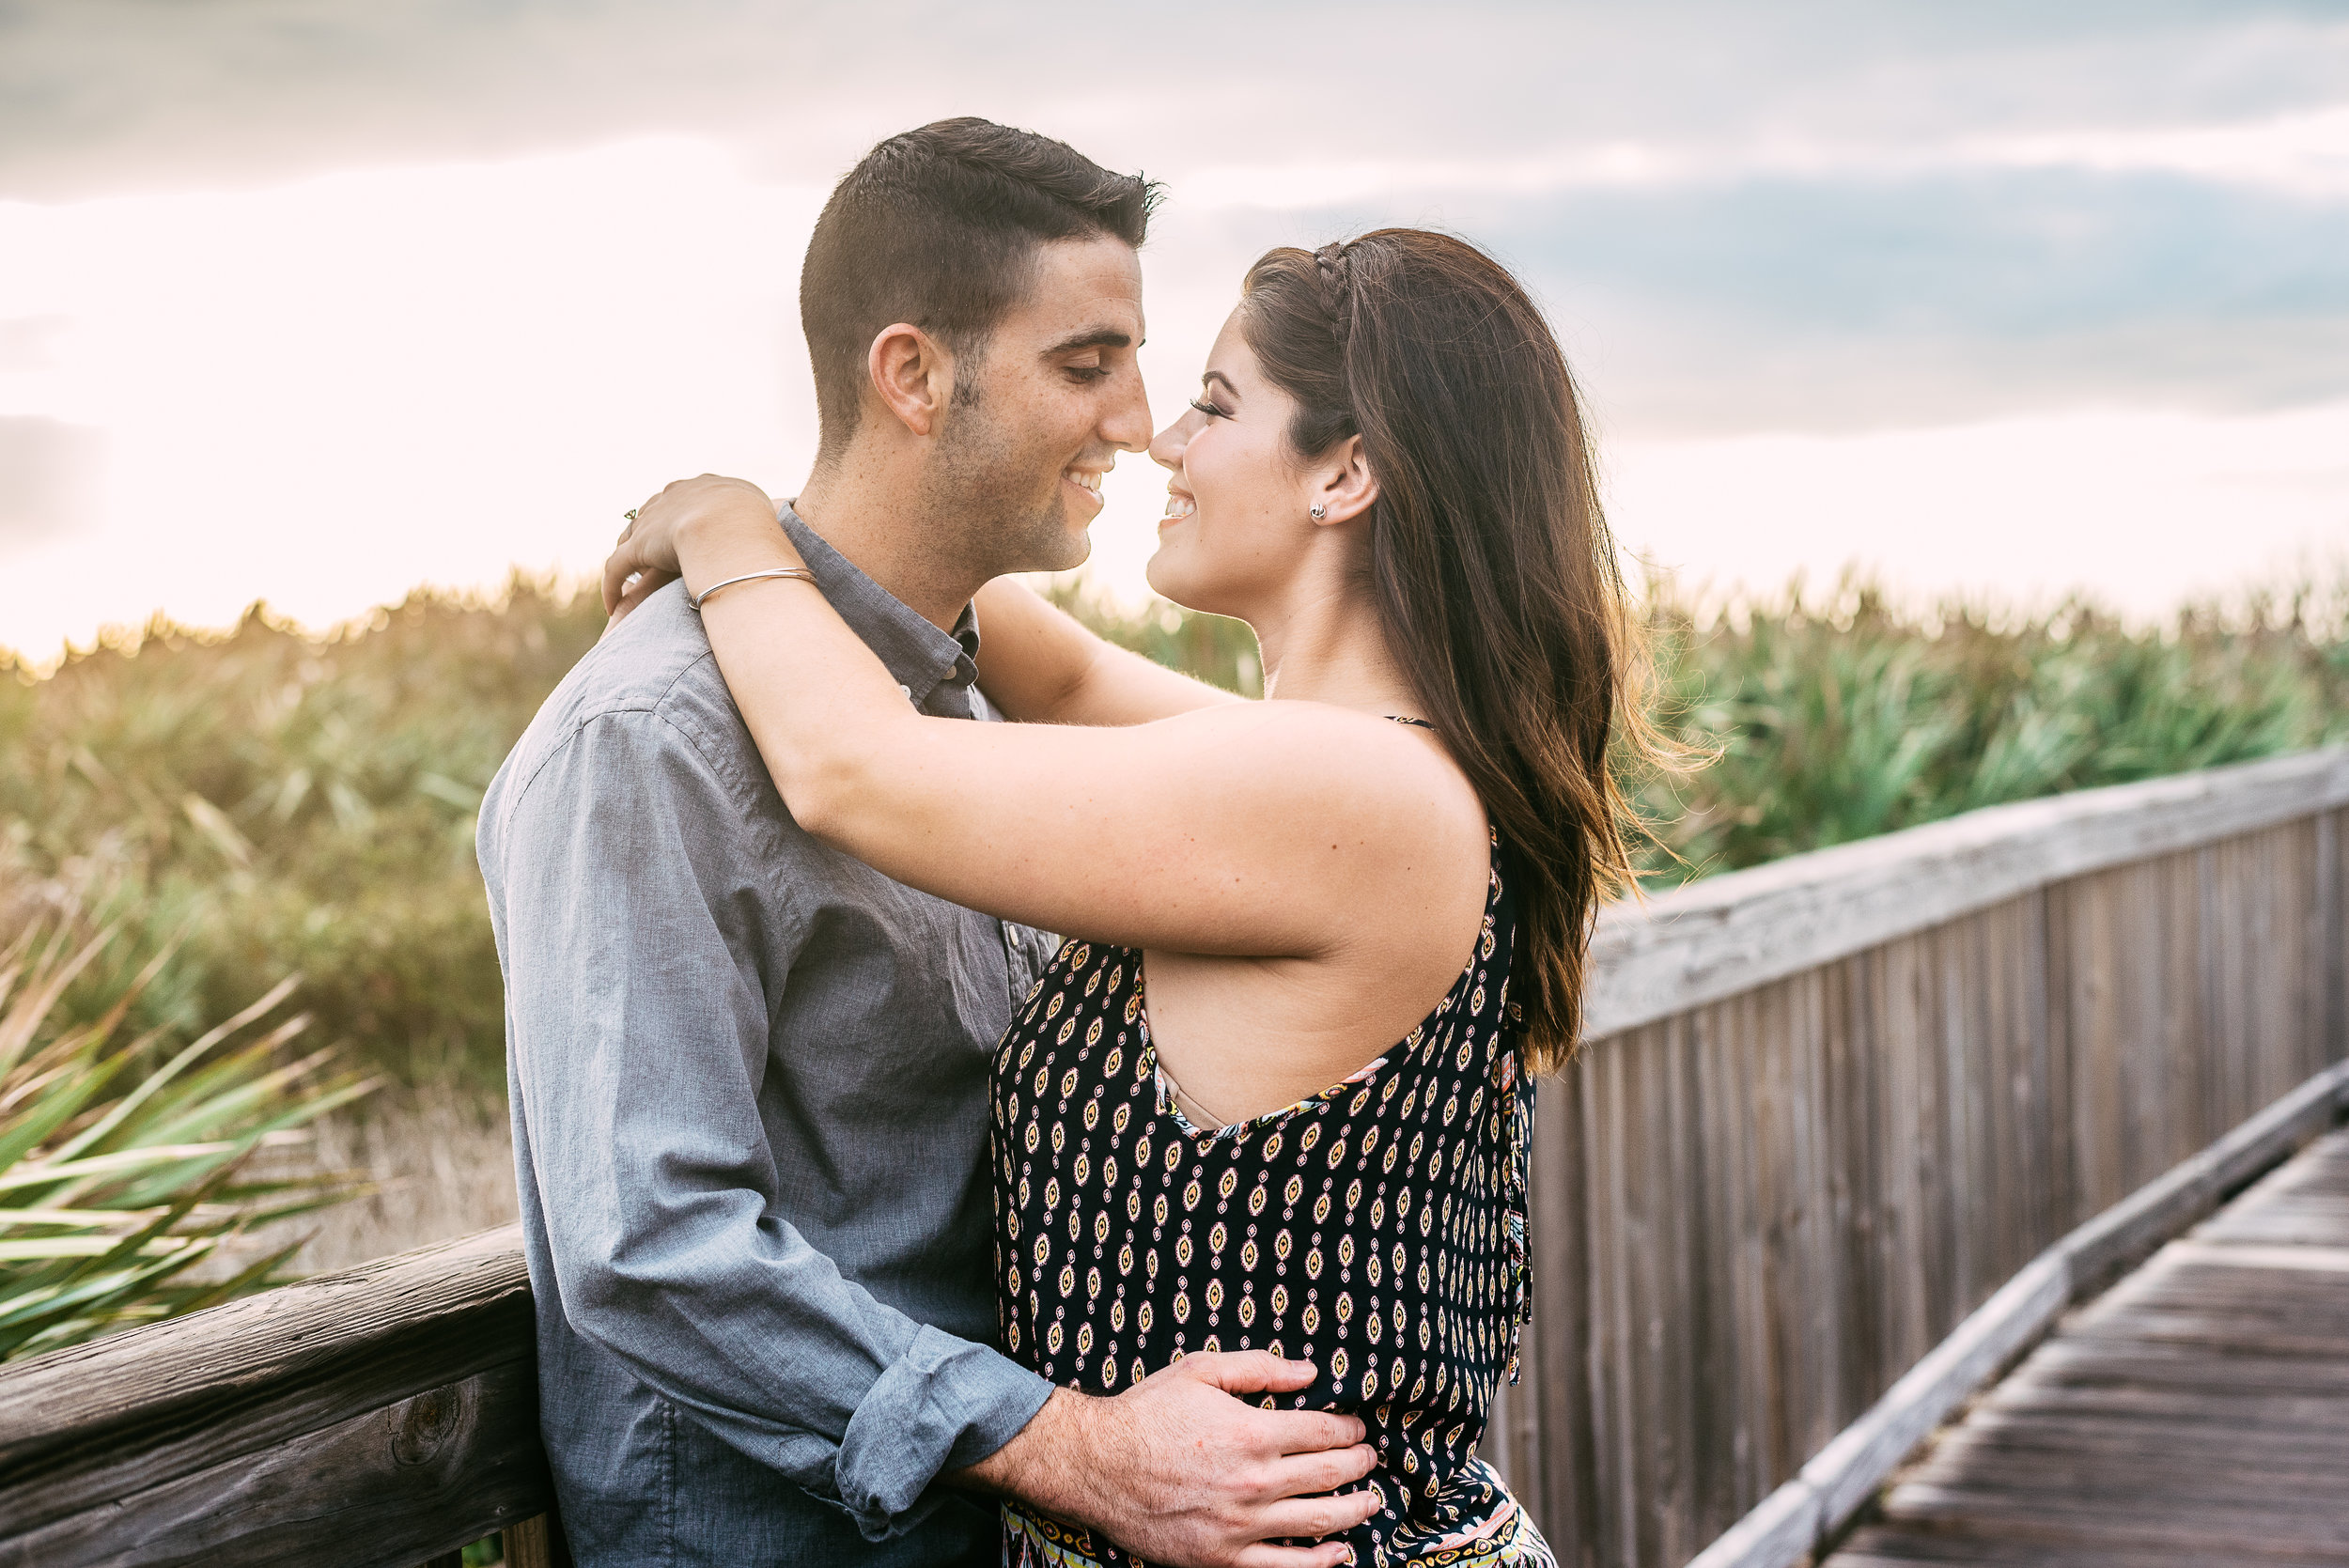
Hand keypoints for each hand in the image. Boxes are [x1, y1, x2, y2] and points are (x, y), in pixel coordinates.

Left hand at [602, 474, 781, 625]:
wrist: (730, 528)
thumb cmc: (761, 528)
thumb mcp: (769, 517)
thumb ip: (764, 527)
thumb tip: (777, 545)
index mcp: (706, 486)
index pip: (686, 498)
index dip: (684, 518)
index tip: (687, 537)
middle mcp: (674, 495)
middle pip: (654, 513)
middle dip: (652, 533)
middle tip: (654, 558)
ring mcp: (654, 520)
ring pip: (632, 538)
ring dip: (631, 558)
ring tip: (633, 581)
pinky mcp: (639, 546)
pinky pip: (617, 567)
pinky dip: (612, 586)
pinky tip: (612, 605)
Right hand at [955, 1353, 1381, 1567]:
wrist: (1096, 1466)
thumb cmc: (1146, 1414)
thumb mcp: (1200, 1371)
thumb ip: (1259, 1367)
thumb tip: (1311, 1372)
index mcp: (1254, 1432)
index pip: (1326, 1432)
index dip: (1351, 1430)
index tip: (1358, 1429)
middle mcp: (1256, 1481)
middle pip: (1332, 1475)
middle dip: (1361, 1465)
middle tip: (1371, 1460)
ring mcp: (1243, 1525)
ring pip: (1320, 1522)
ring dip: (1355, 1510)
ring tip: (1370, 1502)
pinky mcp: (1225, 1558)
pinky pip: (1287, 1566)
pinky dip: (1321, 1561)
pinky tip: (1339, 1552)